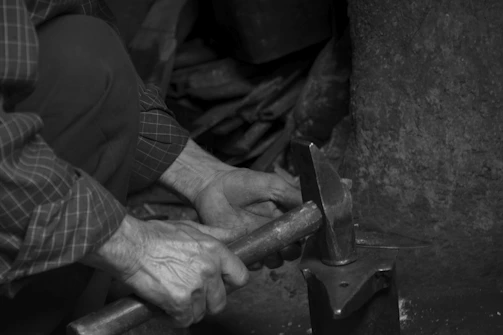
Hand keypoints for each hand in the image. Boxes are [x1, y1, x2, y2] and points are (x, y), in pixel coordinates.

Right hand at [82, 215, 248, 327]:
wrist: (129, 245)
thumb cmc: (154, 235)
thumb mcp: (190, 228)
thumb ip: (213, 235)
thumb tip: (232, 237)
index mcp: (215, 250)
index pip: (241, 276)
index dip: (229, 284)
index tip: (220, 285)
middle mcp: (210, 268)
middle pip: (220, 301)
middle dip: (207, 302)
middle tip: (191, 295)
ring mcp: (196, 286)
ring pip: (201, 312)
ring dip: (188, 310)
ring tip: (173, 297)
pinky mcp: (180, 301)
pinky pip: (184, 320)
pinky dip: (174, 318)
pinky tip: (165, 306)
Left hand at [158, 139, 302, 267]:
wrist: (212, 187)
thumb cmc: (242, 182)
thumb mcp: (272, 184)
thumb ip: (291, 194)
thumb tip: (314, 206)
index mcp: (284, 215)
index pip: (302, 231)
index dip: (305, 236)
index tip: (305, 236)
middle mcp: (273, 231)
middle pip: (291, 249)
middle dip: (292, 251)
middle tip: (287, 247)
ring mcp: (258, 241)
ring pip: (274, 259)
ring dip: (276, 259)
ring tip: (271, 252)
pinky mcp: (243, 248)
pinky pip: (254, 261)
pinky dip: (256, 261)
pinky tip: (253, 253)